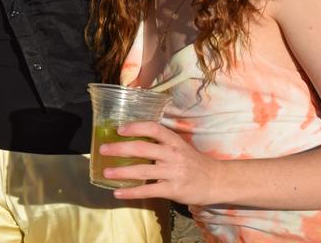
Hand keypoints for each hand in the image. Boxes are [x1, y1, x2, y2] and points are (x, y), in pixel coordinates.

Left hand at [101, 121, 224, 205]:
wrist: (217, 181)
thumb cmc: (194, 163)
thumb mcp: (180, 147)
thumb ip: (161, 143)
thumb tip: (133, 140)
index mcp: (174, 141)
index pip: (153, 128)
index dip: (135, 127)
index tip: (119, 129)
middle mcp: (173, 154)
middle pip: (142, 148)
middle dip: (120, 148)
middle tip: (103, 150)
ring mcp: (173, 172)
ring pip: (142, 170)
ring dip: (121, 172)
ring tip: (106, 173)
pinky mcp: (173, 190)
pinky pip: (148, 191)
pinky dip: (131, 193)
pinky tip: (119, 193)